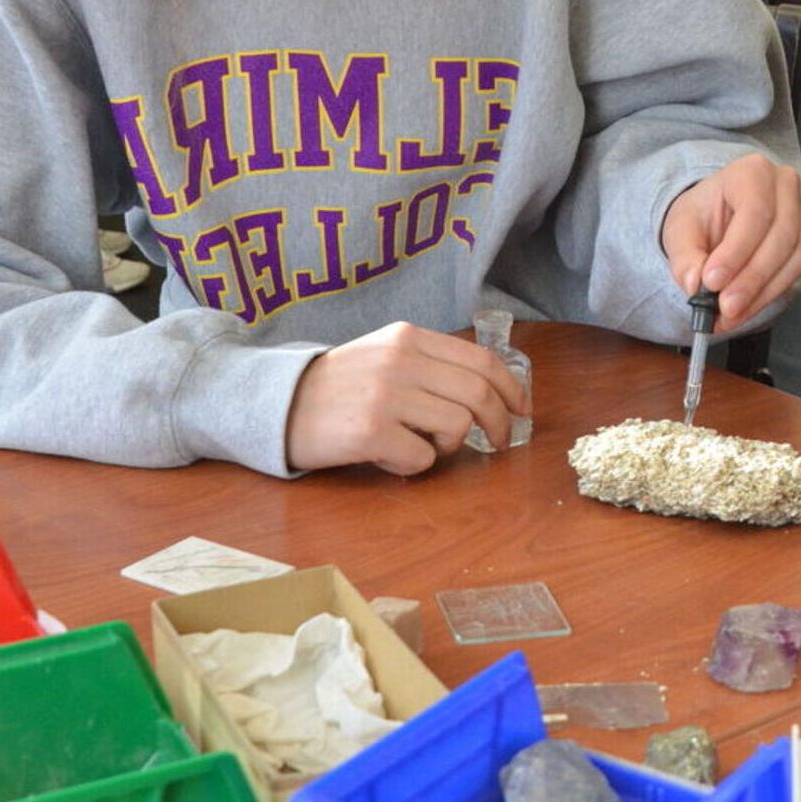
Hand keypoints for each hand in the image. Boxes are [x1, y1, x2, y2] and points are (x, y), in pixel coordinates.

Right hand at [283, 321, 530, 475]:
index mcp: (408, 337)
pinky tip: (389, 456)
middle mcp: (400, 360)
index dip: (513, 389)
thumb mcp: (383, 355)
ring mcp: (385, 395)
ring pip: (457, 426)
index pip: (482, 360)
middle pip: (479, 394)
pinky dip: (414, 464)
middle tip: (499, 443)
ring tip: (423, 445)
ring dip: (450, 445)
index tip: (523, 410)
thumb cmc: (339, 386)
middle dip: (500, 424)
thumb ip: (430, 363)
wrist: (278, 404)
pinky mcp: (371, 431)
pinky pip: (423, 458)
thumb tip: (490, 389)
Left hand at [660, 152, 800, 327]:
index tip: (712, 282)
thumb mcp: (681, 229)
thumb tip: (694, 285)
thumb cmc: (702, 215)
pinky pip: (796, 272)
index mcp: (753, 171)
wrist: (718, 214)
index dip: (736, 251)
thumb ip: (685, 256)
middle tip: (724, 307)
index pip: (754, 211)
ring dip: (761, 292)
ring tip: (730, 315)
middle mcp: (785, 187)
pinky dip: (769, 295)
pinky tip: (745, 310)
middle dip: (750, 278)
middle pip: (780, 236)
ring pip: (793, 257)